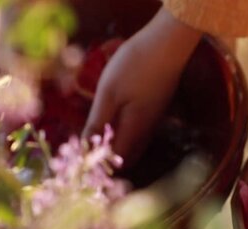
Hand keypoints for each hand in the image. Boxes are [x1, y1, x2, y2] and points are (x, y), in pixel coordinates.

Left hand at [82, 7, 201, 166]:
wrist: (167, 45)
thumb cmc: (134, 66)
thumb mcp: (109, 93)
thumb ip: (97, 123)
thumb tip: (85, 149)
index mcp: (134, 130)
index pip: (115, 159)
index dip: (98, 164)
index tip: (80, 158)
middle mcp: (147, 130)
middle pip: (127, 157)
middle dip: (108, 160)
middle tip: (87, 152)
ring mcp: (154, 120)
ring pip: (135, 145)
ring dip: (117, 147)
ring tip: (97, 139)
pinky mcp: (157, 109)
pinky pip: (140, 133)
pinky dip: (125, 135)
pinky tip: (115, 123)